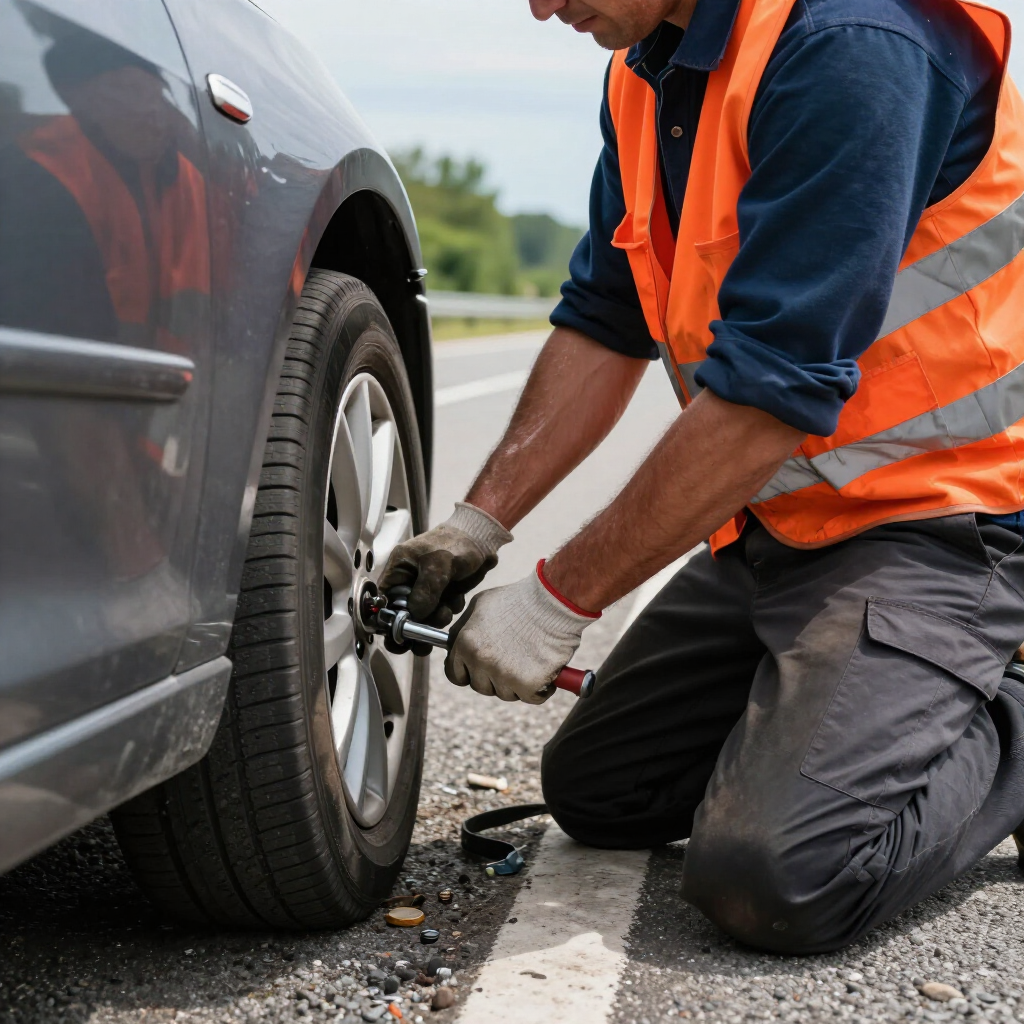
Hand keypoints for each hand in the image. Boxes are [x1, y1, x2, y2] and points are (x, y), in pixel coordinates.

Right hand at [378, 502, 511, 632]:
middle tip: (421, 642)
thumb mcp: (439, 564)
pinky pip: (441, 612)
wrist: (481, 539)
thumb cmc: (456, 542)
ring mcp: (425, 590)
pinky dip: (449, 610)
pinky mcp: (442, 595)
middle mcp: (408, 582)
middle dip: (414, 626)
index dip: (388, 620)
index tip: (398, 637)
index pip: (384, 600)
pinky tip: (456, 597)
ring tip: (448, 606)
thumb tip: (414, 615)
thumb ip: (425, 590)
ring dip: (436, 618)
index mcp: (399, 570)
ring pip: (424, 617)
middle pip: (403, 614)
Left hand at [445, 562, 598, 703]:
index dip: (469, 672)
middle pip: (481, 687)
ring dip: (518, 682)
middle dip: (495, 678)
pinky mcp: (528, 685)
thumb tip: (453, 645)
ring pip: (506, 694)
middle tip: (513, 658)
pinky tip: (545, 668)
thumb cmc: (519, 600)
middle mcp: (481, 662)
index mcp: (465, 644)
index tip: (482, 669)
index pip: (455, 674)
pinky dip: (541, 688)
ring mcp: (504, 675)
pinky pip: (531, 698)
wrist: (553, 601)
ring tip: (530, 656)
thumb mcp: (480, 605)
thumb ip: (463, 629)